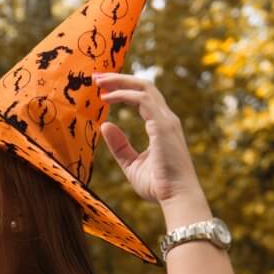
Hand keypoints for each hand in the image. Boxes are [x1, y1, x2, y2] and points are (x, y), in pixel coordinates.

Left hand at [95, 73, 203, 204]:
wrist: (178, 197)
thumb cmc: (158, 186)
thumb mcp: (131, 164)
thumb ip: (119, 146)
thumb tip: (105, 125)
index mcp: (161, 126)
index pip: (143, 97)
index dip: (123, 89)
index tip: (102, 89)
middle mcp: (166, 118)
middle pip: (144, 86)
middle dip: (119, 78)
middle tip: (96, 77)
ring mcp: (166, 120)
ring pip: (143, 87)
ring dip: (119, 81)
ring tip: (98, 82)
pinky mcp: (163, 125)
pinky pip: (142, 100)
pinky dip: (124, 95)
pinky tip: (107, 98)